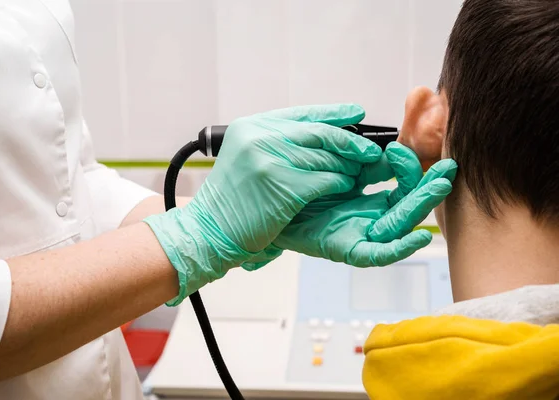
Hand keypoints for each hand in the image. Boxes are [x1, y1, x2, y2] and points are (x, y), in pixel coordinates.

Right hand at [144, 104, 381, 304]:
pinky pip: (325, 179)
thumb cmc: (231, 201)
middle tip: (371, 149)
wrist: (208, 230)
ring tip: (360, 171)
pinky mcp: (283, 185)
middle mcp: (260, 137)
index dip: (334, 113)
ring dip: (347, 166)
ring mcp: (270, 159)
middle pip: (319, 133)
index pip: (303, 113)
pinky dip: (339, 183)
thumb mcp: (248, 159)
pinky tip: (345, 186)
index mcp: (252, 126)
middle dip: (350, 141)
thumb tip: (324, 139)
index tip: (356, 113)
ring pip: (326, 157)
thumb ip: (278, 144)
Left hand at [242, 143, 456, 268]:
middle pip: (403, 198)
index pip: (392, 175)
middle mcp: (360, 208)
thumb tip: (356, 113)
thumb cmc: (274, 185)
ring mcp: (354, 229)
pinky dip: (398, 247)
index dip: (404, 162)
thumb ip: (329, 133)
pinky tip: (417, 237)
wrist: (243, 216)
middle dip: (425, 183)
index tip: (400, 146)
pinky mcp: (344, 247)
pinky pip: (376, 252)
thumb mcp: (304, 150)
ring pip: (397, 222)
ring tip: (439, 188)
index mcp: (356, 185)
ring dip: (420, 206)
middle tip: (445, 168)